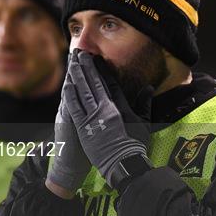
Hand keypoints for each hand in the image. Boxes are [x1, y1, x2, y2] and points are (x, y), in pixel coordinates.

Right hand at [46, 53, 91, 195]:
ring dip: (73, 74)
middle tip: (80, 49)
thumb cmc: (83, 150)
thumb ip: (96, 115)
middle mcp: (74, 109)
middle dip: (79, 66)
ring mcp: (69, 115)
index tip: (90, 56)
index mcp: (81, 110)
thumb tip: (106, 105)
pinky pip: (68, 107)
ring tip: (74, 59)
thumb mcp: (89, 129)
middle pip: (77, 83)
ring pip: (71, 91)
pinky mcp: (67, 124)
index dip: (88, 71)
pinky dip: (68, 95)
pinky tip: (69, 84)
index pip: (86, 85)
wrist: (69, 166)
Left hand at [63, 50, 153, 186]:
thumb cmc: (135, 145)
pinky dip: (70, 95)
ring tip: (73, 61)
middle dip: (87, 66)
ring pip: (83, 91)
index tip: (97, 58)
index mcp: (119, 106)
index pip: (109, 83)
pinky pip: (75, 107)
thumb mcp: (144, 123)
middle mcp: (105, 108)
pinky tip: (67, 83)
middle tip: (81, 52)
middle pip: (94, 83)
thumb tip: (149, 87)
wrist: (124, 163)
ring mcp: (93, 117)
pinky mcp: (84, 127)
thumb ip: (145, 104)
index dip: (102, 69)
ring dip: (77, 75)